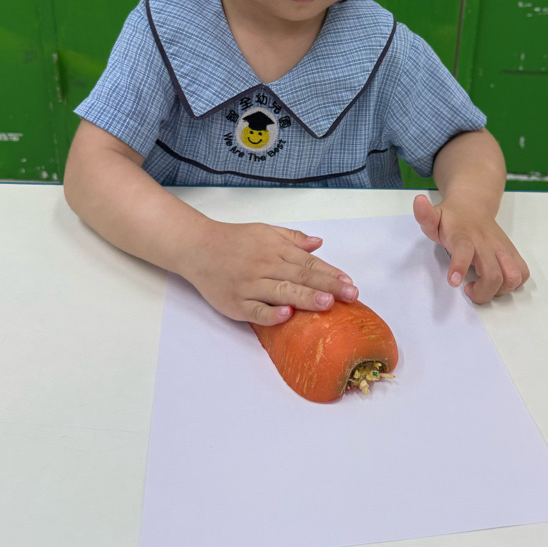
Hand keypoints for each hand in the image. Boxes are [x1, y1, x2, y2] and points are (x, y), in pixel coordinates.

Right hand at [180, 221, 357, 324]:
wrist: (197, 247)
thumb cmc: (233, 240)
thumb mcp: (265, 231)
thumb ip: (292, 238)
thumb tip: (319, 243)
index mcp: (275, 249)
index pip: (309, 263)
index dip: (330, 273)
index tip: (349, 283)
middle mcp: (265, 266)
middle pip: (300, 277)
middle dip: (327, 287)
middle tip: (350, 295)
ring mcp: (249, 285)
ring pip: (281, 293)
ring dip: (305, 298)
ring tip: (327, 304)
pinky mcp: (235, 303)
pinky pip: (255, 310)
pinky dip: (271, 313)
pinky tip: (287, 315)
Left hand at [413, 194, 528, 302]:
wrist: (472, 205)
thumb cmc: (451, 219)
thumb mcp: (434, 217)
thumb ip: (425, 216)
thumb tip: (418, 202)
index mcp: (464, 235)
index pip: (464, 249)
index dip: (460, 266)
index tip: (453, 281)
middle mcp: (486, 242)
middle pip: (493, 273)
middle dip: (482, 291)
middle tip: (468, 289)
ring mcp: (502, 248)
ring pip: (512, 276)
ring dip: (498, 290)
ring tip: (483, 286)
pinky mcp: (512, 252)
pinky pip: (522, 273)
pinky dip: (513, 284)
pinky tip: (496, 282)